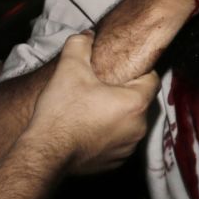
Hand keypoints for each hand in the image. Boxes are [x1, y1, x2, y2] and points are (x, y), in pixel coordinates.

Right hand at [26, 33, 159, 174]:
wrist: (46, 152)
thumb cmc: (62, 111)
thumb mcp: (69, 69)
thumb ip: (80, 45)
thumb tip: (87, 35)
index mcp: (135, 103)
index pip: (152, 80)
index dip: (139, 71)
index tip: (122, 69)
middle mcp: (139, 128)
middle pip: (140, 102)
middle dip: (124, 93)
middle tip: (101, 88)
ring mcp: (128, 148)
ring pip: (130, 123)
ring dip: (117, 115)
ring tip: (93, 109)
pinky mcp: (115, 162)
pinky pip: (119, 142)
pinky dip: (109, 135)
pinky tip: (88, 128)